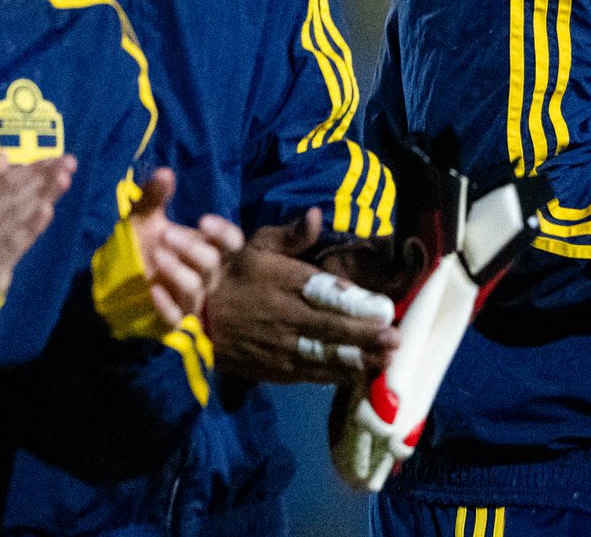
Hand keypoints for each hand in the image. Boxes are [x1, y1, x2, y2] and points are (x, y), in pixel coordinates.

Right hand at [0, 154, 74, 299]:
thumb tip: (2, 155)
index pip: (6, 181)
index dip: (33, 168)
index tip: (58, 158)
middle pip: (14, 195)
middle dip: (44, 177)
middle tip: (69, 163)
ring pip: (18, 215)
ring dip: (43, 195)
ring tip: (64, 180)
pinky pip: (16, 242)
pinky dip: (32, 225)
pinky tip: (48, 210)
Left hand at [127, 167, 243, 324]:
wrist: (114, 282)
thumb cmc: (141, 246)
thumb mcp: (144, 218)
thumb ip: (155, 196)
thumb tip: (165, 172)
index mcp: (207, 248)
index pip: (232, 243)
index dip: (224, 233)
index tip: (203, 221)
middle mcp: (205, 275)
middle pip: (213, 264)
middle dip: (193, 249)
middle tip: (166, 236)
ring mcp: (190, 298)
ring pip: (196, 288)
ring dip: (179, 272)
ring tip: (157, 256)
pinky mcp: (172, 319)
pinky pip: (176, 316)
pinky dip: (166, 303)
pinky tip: (153, 289)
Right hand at [203, 208, 399, 383]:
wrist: (195, 317)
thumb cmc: (232, 275)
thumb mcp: (256, 245)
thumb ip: (290, 235)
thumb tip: (316, 215)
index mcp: (285, 282)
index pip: (326, 293)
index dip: (356, 303)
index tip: (383, 308)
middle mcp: (286, 315)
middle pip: (331, 326)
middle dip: (366, 335)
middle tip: (395, 338)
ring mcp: (280, 346)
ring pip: (324, 354)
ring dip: (357, 359)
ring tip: (386, 360)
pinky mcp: (275, 369)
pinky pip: (309, 373)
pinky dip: (334, 375)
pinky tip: (358, 374)